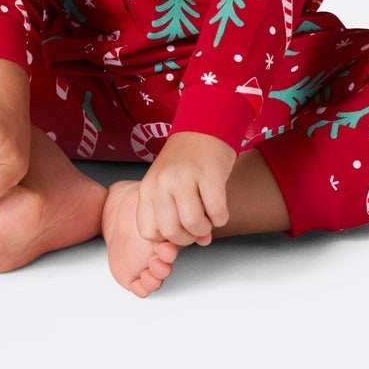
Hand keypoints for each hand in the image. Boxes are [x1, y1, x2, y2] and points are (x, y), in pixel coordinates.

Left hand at [138, 131, 234, 247]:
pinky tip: (219, 207)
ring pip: (193, 225)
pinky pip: (217, 213)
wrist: (205, 126)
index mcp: (147, 187)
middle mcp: (162, 182)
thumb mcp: (168, 185)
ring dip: (205, 228)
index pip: (148, 232)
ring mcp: (184, 178)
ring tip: (208, 217)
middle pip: (171, 232)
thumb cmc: (186, 161)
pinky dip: (221, 217)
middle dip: (188, 237)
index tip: (179, 229)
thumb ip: (176, 214)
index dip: (166, 238)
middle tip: (197, 227)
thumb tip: (200, 242)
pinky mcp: (209, 175)